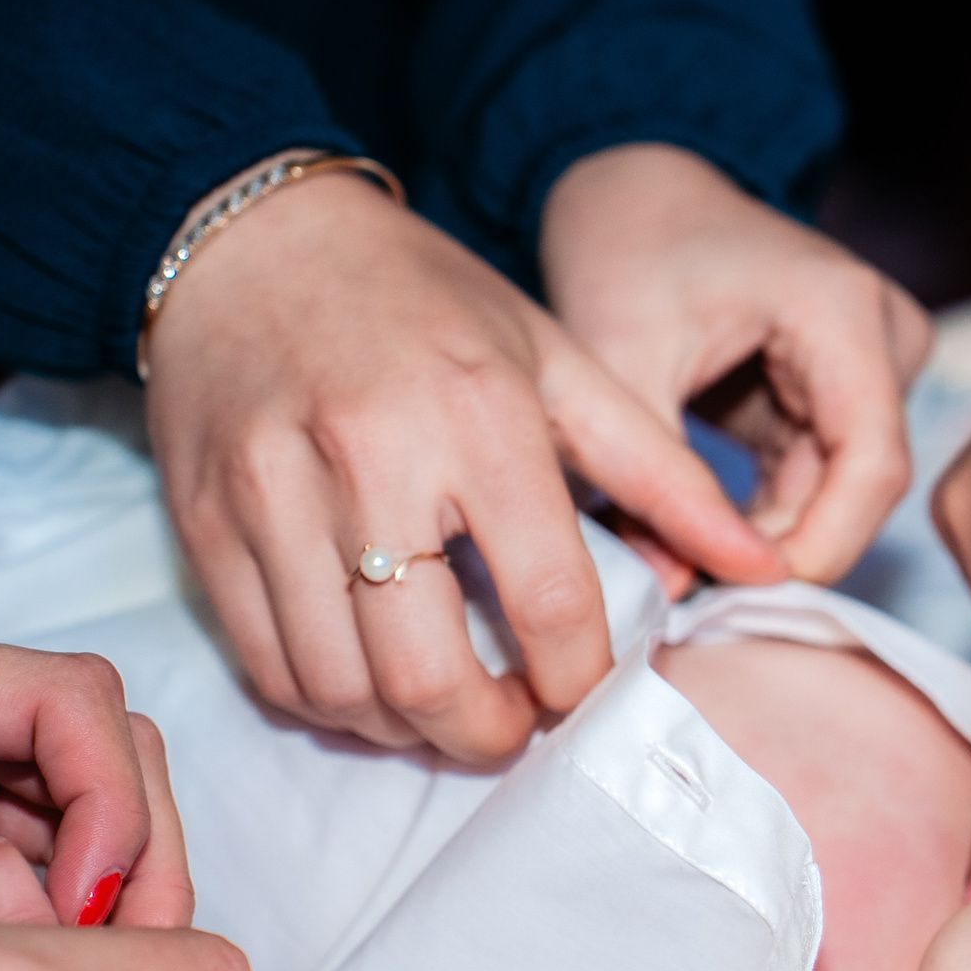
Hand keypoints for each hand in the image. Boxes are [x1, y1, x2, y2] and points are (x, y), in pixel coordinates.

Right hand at [145, 161, 788, 765]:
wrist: (249, 235)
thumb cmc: (425, 302)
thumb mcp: (560, 360)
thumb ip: (665, 475)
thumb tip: (765, 566)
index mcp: (479, 416)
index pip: (549, 600)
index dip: (579, 678)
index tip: (584, 689)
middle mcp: (369, 458)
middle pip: (429, 674)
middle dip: (487, 734)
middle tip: (514, 726)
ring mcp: (272, 497)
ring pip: (342, 687)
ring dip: (406, 731)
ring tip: (446, 707)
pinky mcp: (204, 524)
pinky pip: (269, 666)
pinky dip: (329, 704)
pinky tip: (372, 683)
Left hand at [543, 142, 931, 593]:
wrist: (635, 193)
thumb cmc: (627, 248)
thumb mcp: (622, 360)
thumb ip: (653, 480)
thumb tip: (674, 593)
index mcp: (841, 309)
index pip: (872, 463)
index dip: (819, 544)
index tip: (738, 588)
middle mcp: (882, 334)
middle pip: (866, 485)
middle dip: (786, 548)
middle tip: (697, 587)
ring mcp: (875, 363)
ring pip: (846, 491)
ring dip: (773, 538)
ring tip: (687, 559)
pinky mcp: (848, 391)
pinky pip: (823, 478)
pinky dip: (768, 516)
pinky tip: (705, 533)